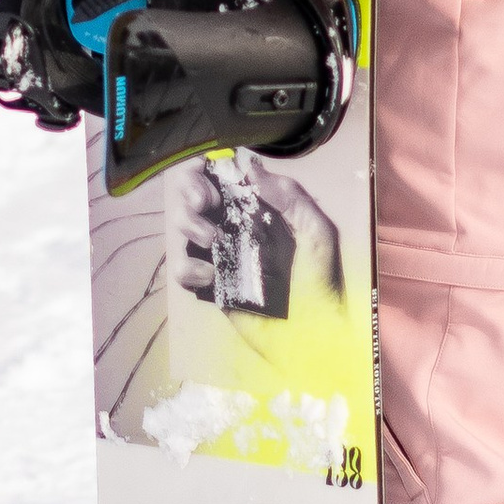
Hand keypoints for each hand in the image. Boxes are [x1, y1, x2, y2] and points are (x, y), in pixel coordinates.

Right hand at [176, 164, 345, 362]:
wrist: (310, 338)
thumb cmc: (322, 285)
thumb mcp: (317, 234)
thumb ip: (290, 197)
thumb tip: (251, 170)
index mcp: (261, 207)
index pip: (225, 173)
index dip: (208, 164)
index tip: (210, 170)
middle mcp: (236, 224)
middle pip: (193, 190)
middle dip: (189, 187)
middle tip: (204, 201)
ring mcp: (220, 253)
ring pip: (182, 223)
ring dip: (188, 223)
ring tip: (211, 238)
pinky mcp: (210, 284)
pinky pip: (183, 268)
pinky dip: (188, 267)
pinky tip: (209, 276)